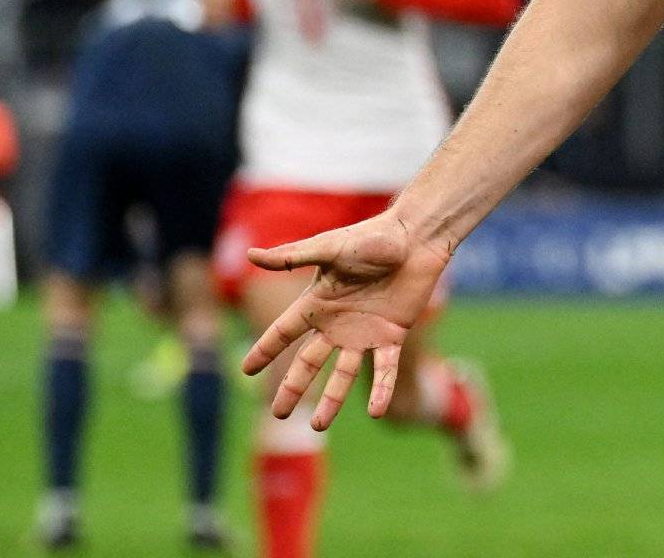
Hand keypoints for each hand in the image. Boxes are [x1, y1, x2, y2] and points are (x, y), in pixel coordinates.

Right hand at [240, 211, 451, 428]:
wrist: (416, 238)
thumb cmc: (372, 237)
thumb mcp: (329, 248)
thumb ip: (292, 257)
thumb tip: (250, 255)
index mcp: (318, 303)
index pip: (284, 332)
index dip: (266, 349)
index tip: (246, 370)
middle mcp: (338, 323)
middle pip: (309, 362)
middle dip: (293, 387)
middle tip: (278, 413)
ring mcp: (365, 332)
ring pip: (344, 374)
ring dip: (332, 400)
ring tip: (318, 427)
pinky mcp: (392, 335)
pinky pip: (385, 369)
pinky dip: (381, 390)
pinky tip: (376, 413)